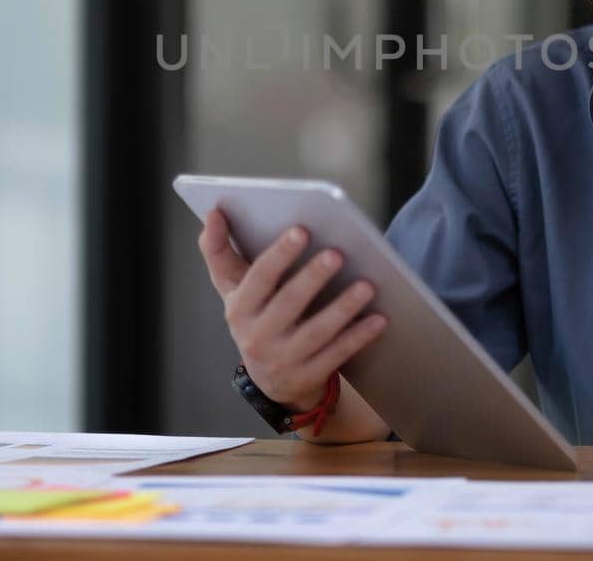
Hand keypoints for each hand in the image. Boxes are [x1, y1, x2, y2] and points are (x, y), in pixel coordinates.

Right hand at [197, 207, 387, 411]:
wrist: (269, 380)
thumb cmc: (254, 317)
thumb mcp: (232, 287)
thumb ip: (219, 249)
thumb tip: (213, 212)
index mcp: (239, 308)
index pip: (258, 277)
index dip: (279, 254)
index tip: (301, 230)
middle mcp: (257, 336)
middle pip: (288, 303)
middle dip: (313, 277)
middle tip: (338, 253)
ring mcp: (283, 360)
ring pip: (316, 332)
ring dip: (343, 308)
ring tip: (367, 284)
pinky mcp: (308, 376)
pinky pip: (336, 355)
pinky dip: (358, 337)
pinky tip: (378, 318)